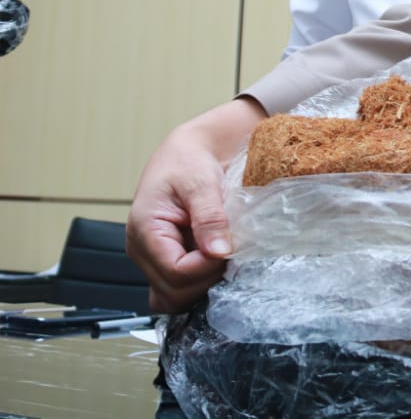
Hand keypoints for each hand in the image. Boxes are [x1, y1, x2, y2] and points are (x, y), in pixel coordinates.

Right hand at [125, 98, 264, 311]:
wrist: (186, 152)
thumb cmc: (187, 161)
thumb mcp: (201, 183)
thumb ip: (210, 218)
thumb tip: (219, 252)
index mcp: (145, 231)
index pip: (176, 273)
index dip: (207, 267)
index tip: (228, 247)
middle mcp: (143, 251)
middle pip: (174, 293)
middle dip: (206, 277)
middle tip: (228, 251)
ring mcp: (153, 258)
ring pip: (175, 297)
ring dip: (203, 283)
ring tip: (222, 255)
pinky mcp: (167, 259)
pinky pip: (178, 288)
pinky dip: (198, 283)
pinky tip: (214, 263)